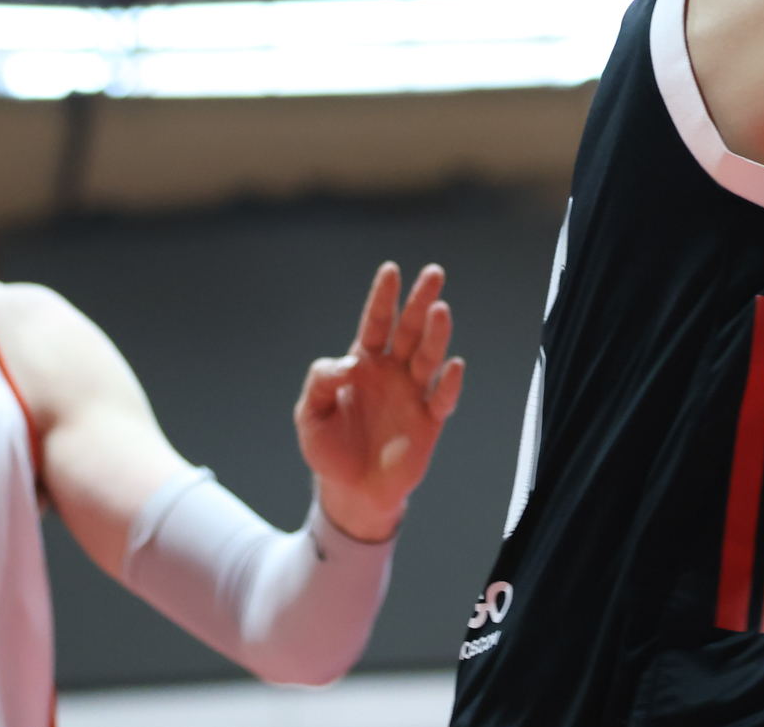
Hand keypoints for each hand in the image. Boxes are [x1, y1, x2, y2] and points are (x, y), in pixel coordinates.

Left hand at [295, 261, 464, 542]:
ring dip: (436, 334)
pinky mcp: (429, 422)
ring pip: (428, 357)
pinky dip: (449, 383)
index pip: (376, 323)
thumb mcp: (309, 413)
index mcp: (364, 363)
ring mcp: (413, 395)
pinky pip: (442, 399)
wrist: (350, 492)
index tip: (391, 271)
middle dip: (420, 301)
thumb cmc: (330, 449)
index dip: (383, 298)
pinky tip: (453, 365)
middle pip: (410, 330)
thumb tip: (350, 365)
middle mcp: (393, 372)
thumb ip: (320, 381)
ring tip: (440, 310)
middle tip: (433, 273)